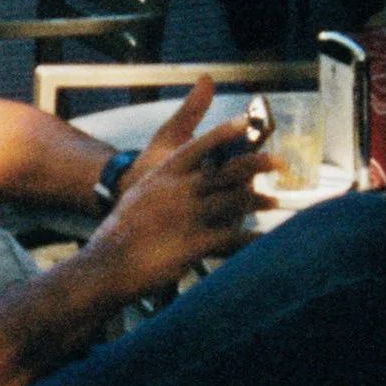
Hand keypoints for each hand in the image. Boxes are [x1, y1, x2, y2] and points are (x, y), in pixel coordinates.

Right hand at [94, 87, 259, 289]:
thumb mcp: (141, 191)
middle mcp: (177, 191)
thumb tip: (176, 154)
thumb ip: (167, 171)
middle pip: (225, 172)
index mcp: (163, 174)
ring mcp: (186, 217)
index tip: (244, 122)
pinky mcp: (193, 244)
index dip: (223, 133)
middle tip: (278, 161)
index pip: (198, 146)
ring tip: (274, 201)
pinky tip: (263, 239)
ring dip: (258, 201)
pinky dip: (249, 238)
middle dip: (255, 165)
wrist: (106, 263)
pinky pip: (230, 238)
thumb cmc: (124, 227)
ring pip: (233, 202)